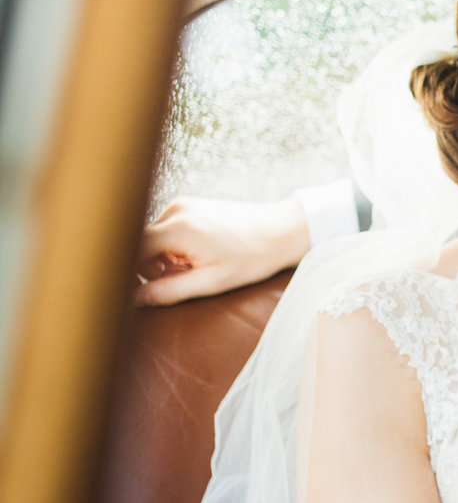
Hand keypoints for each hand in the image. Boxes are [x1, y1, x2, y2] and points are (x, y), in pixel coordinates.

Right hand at [135, 196, 310, 305]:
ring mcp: (183, 204)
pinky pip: (167, 228)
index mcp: (179, 229)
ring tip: (195, 266)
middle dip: (153, 266)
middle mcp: (176, 210)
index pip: (132, 249)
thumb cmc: (251, 259)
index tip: (148, 287)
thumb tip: (135, 299)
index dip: (134, 271)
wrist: (280, 231)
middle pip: (140, 243)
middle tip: (184, 278)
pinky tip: (198, 254)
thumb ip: (169, 291)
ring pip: (154, 236)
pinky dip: (174, 245)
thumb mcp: (211, 282)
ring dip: (164, 256)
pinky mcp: (190, 204)